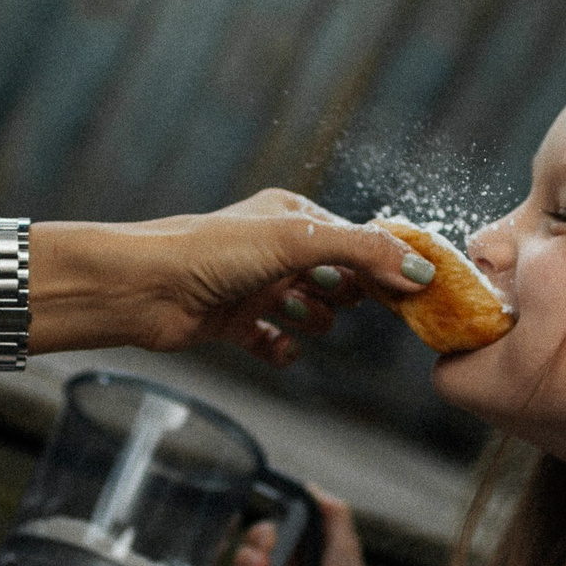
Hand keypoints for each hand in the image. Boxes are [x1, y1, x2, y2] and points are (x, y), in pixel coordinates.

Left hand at [105, 190, 427, 365]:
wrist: (144, 287)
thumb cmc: (214, 251)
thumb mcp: (300, 241)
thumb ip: (364, 251)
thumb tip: (421, 270)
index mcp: (293, 216)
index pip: (358, 240)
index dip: (385, 265)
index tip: (413, 290)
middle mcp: (276, 249)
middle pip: (339, 279)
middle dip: (341, 292)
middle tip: (329, 293)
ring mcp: (256, 287)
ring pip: (312, 313)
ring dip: (308, 320)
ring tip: (287, 311)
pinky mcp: (235, 323)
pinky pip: (277, 344)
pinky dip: (282, 349)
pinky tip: (278, 346)